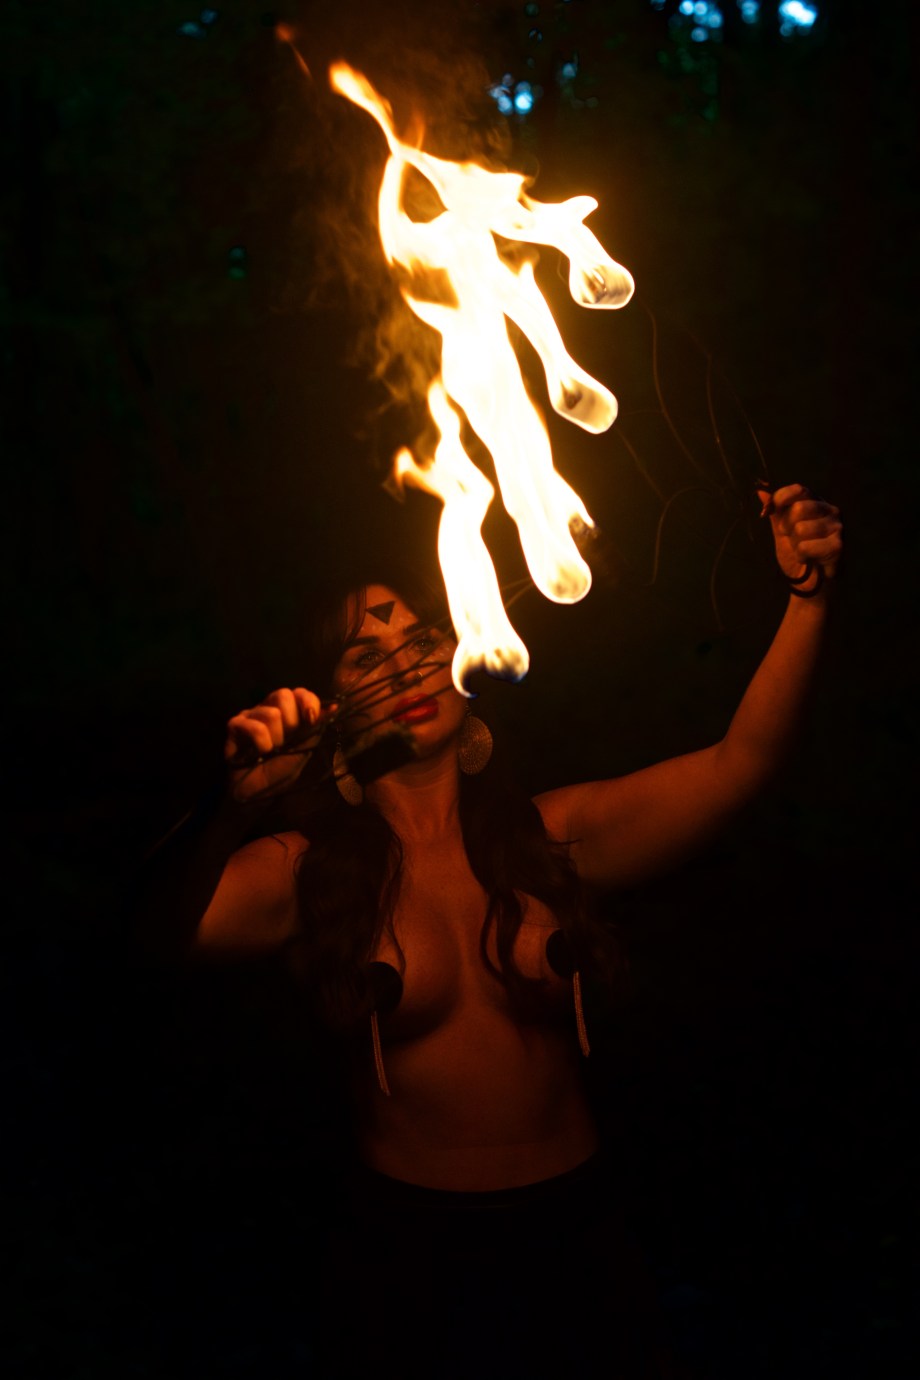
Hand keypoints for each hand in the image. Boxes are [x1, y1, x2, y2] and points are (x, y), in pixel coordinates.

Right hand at [224, 687, 330, 802]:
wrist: (261, 791)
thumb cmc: (282, 769)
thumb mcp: (305, 748)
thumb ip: (315, 726)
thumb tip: (334, 707)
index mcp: (287, 711)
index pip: (299, 693)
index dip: (308, 702)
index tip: (311, 718)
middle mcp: (268, 707)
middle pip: (283, 695)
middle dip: (290, 724)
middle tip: (285, 743)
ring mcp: (250, 714)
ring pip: (270, 714)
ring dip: (275, 740)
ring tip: (269, 751)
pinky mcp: (234, 725)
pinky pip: (255, 727)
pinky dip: (261, 745)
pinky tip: (257, 754)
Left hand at [758, 483, 842, 591]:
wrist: (808, 583)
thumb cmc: (797, 554)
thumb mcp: (781, 532)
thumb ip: (775, 512)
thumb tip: (760, 491)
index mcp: (816, 503)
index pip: (799, 489)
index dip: (780, 498)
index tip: (769, 511)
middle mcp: (830, 511)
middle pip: (799, 508)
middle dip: (787, 527)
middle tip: (792, 539)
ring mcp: (837, 527)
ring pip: (801, 529)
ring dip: (795, 545)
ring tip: (802, 551)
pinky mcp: (838, 545)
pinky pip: (806, 547)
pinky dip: (802, 556)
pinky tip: (810, 560)